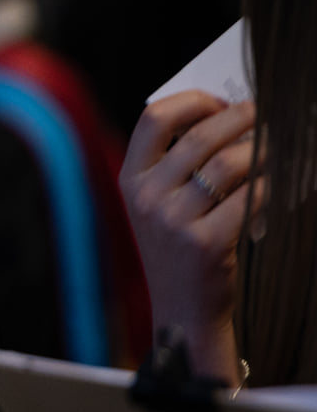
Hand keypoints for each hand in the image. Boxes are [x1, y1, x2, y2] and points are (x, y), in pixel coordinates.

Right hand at [122, 93, 256, 357]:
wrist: (182, 310)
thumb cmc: (177, 249)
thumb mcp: (159, 204)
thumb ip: (176, 163)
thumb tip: (228, 116)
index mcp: (130, 179)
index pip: (153, 118)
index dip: (193, 101)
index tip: (222, 102)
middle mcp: (146, 197)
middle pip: (199, 136)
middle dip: (241, 117)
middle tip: (266, 114)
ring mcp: (173, 222)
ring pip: (227, 164)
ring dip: (262, 149)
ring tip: (278, 147)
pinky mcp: (205, 243)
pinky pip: (250, 198)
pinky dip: (272, 185)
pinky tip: (280, 182)